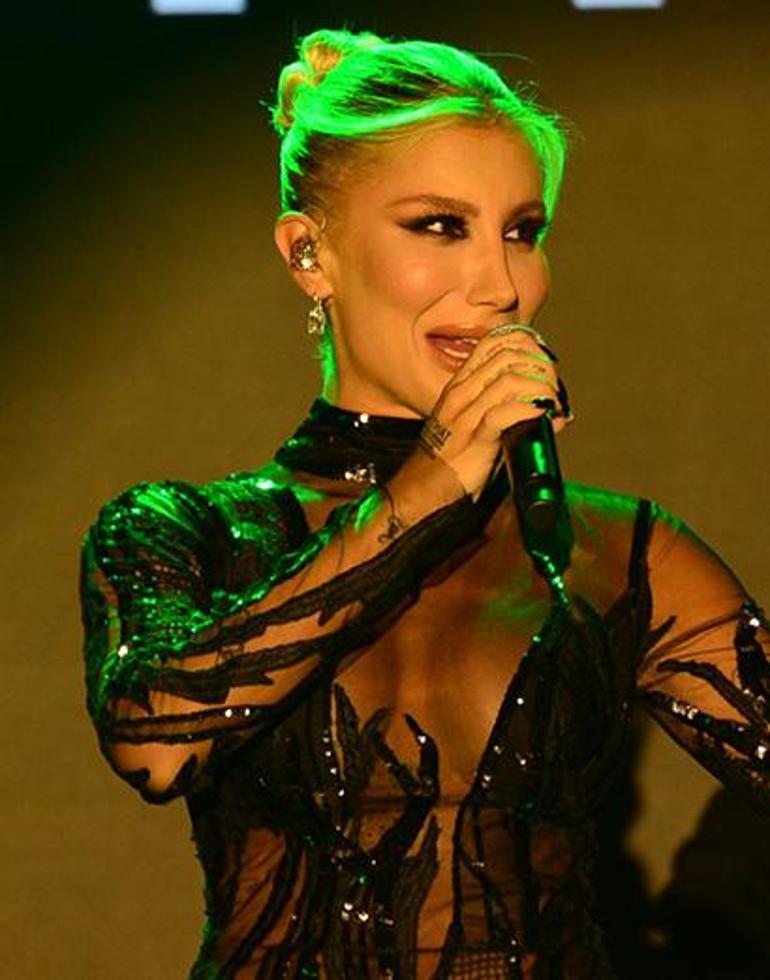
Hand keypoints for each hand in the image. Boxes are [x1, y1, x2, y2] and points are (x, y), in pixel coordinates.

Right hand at [417, 325, 570, 498]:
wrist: (425, 485)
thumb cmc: (455, 455)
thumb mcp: (476, 421)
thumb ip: (508, 409)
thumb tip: (550, 410)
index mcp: (461, 382)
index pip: (496, 341)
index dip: (528, 344)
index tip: (545, 363)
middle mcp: (462, 391)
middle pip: (509, 355)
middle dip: (541, 365)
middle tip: (554, 386)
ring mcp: (466, 413)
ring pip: (510, 380)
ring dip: (541, 388)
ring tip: (554, 403)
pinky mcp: (475, 438)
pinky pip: (505, 413)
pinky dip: (530, 410)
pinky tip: (543, 416)